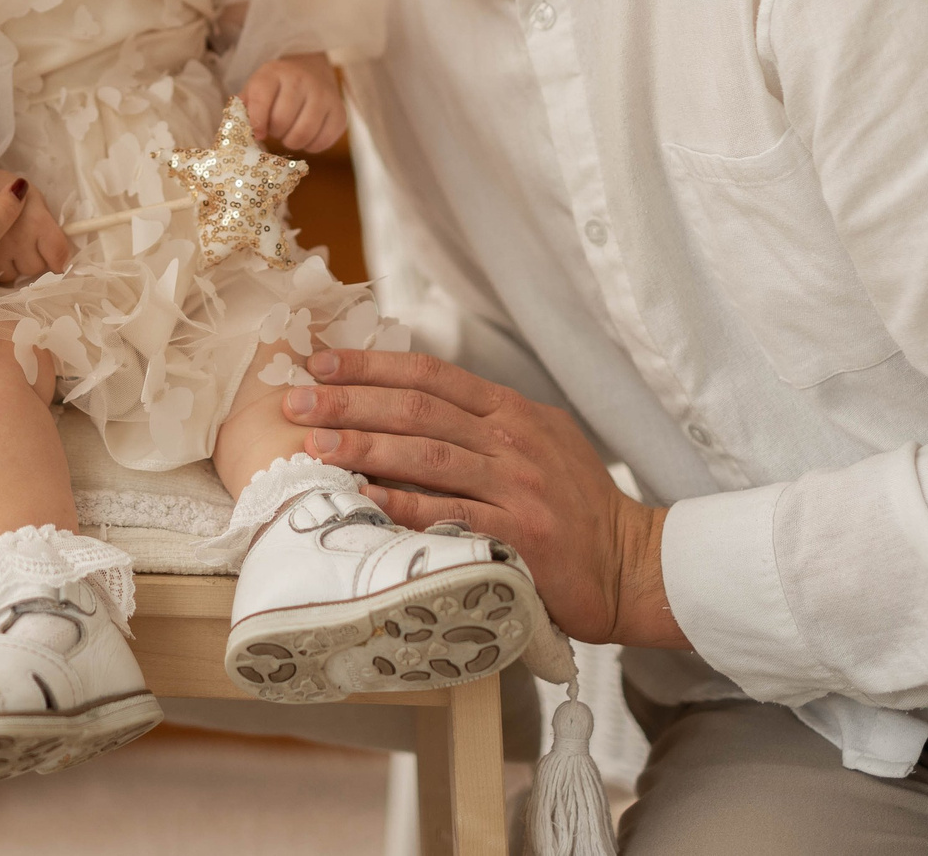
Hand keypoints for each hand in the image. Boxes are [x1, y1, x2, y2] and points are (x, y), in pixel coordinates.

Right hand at [0, 165, 72, 282]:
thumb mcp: (31, 197)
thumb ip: (48, 226)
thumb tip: (61, 259)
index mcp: (35, 220)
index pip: (58, 253)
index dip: (58, 259)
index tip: (53, 260)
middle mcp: (16, 240)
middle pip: (35, 268)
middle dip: (30, 259)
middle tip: (17, 241)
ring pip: (12, 277)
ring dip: (9, 266)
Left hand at [240, 53, 345, 151]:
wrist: (311, 70)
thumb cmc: (276, 87)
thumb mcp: (255, 89)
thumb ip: (243, 110)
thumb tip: (237, 135)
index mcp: (274, 72)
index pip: (261, 100)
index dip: (256, 123)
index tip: (258, 133)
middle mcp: (301, 80)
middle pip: (282, 121)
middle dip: (275, 132)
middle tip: (276, 129)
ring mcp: (324, 95)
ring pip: (303, 134)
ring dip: (292, 142)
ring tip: (289, 133)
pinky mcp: (340, 112)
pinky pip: (323, 141)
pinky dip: (311, 146)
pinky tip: (306, 136)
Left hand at [281, 348, 684, 649]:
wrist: (630, 564)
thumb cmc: (575, 504)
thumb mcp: (539, 440)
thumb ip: (483, 420)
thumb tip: (408, 401)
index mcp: (512, 411)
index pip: (430, 375)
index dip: (371, 365)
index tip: (322, 363)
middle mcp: (512, 440)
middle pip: (417, 409)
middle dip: (350, 401)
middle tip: (296, 401)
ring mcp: (516, 487)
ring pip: (426, 455)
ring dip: (363, 446)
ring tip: (314, 443)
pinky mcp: (517, 535)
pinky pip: (448, 515)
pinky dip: (400, 505)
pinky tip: (361, 498)